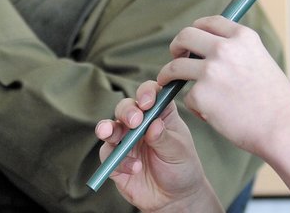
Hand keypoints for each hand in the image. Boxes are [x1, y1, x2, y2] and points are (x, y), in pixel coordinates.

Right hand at [95, 81, 223, 212]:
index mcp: (159, 113)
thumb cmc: (181, 167)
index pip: (150, 93)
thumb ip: (165, 138)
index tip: (147, 102)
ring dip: (108, 128)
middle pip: (126, 107)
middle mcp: (139, 123)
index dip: (146, 92)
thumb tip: (154, 125)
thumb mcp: (179, 151)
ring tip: (110, 134)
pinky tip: (135, 168)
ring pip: (110, 127)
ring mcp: (125, 141)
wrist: (174, 198)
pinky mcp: (115, 160)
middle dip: (127, 111)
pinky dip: (120, 161)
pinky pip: (108, 155)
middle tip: (134, 121)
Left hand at [158, 16, 289, 156]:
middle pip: (185, 35)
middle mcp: (224, 49)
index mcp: (243, 37)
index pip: (210, 22)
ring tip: (166, 81)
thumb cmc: (277, 102)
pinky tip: (211, 114)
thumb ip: (239, 51)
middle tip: (175, 56)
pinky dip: (195, 106)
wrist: (283, 129)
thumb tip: (212, 50)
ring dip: (167, 74)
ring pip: (175, 66)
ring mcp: (210, 71)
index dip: (197, 27)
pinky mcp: (201, 95)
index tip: (191, 39)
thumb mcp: (262, 61)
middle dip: (176, 45)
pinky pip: (187, 97)